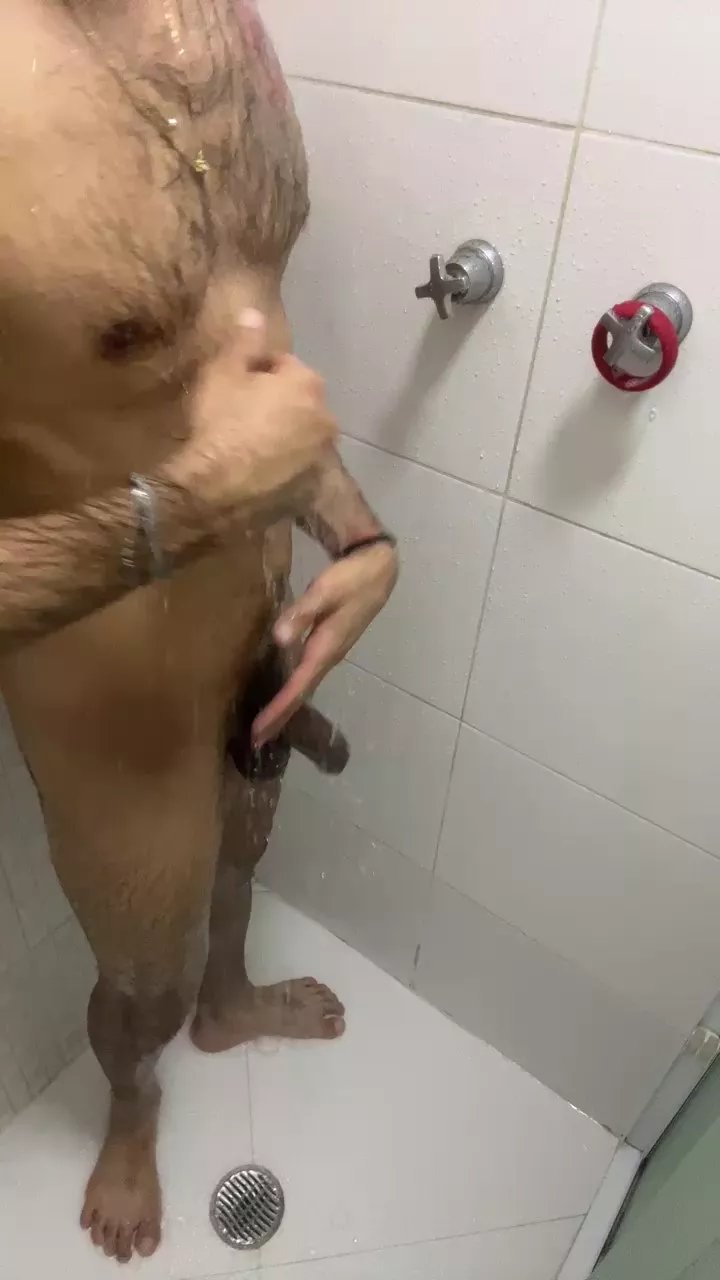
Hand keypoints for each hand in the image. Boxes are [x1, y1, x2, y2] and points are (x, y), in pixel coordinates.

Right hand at [168, 310, 336, 525]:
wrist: (215, 488)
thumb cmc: (221, 423)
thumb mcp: (224, 373)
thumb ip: (245, 341)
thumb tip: (255, 312)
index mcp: (309, 383)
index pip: (284, 365)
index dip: (257, 372)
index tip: (235, 386)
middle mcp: (326, 418)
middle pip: (298, 400)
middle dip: (276, 402)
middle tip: (239, 414)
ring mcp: (321, 456)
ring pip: (300, 433)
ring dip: (282, 432)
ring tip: (246, 444)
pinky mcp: (310, 486)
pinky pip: (296, 464)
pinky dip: (282, 463)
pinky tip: (255, 468)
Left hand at [252, 541, 398, 745]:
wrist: (379, 571)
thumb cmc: (352, 579)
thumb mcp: (325, 591)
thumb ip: (302, 613)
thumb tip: (279, 638)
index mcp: (325, 649)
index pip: (297, 688)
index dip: (277, 711)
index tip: (258, 732)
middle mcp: (327, 658)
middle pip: (300, 695)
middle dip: (279, 718)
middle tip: (256, 741)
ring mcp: (329, 653)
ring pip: (304, 687)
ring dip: (284, 708)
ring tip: (264, 726)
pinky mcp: (328, 645)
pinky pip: (306, 676)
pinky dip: (291, 691)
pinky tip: (282, 693)